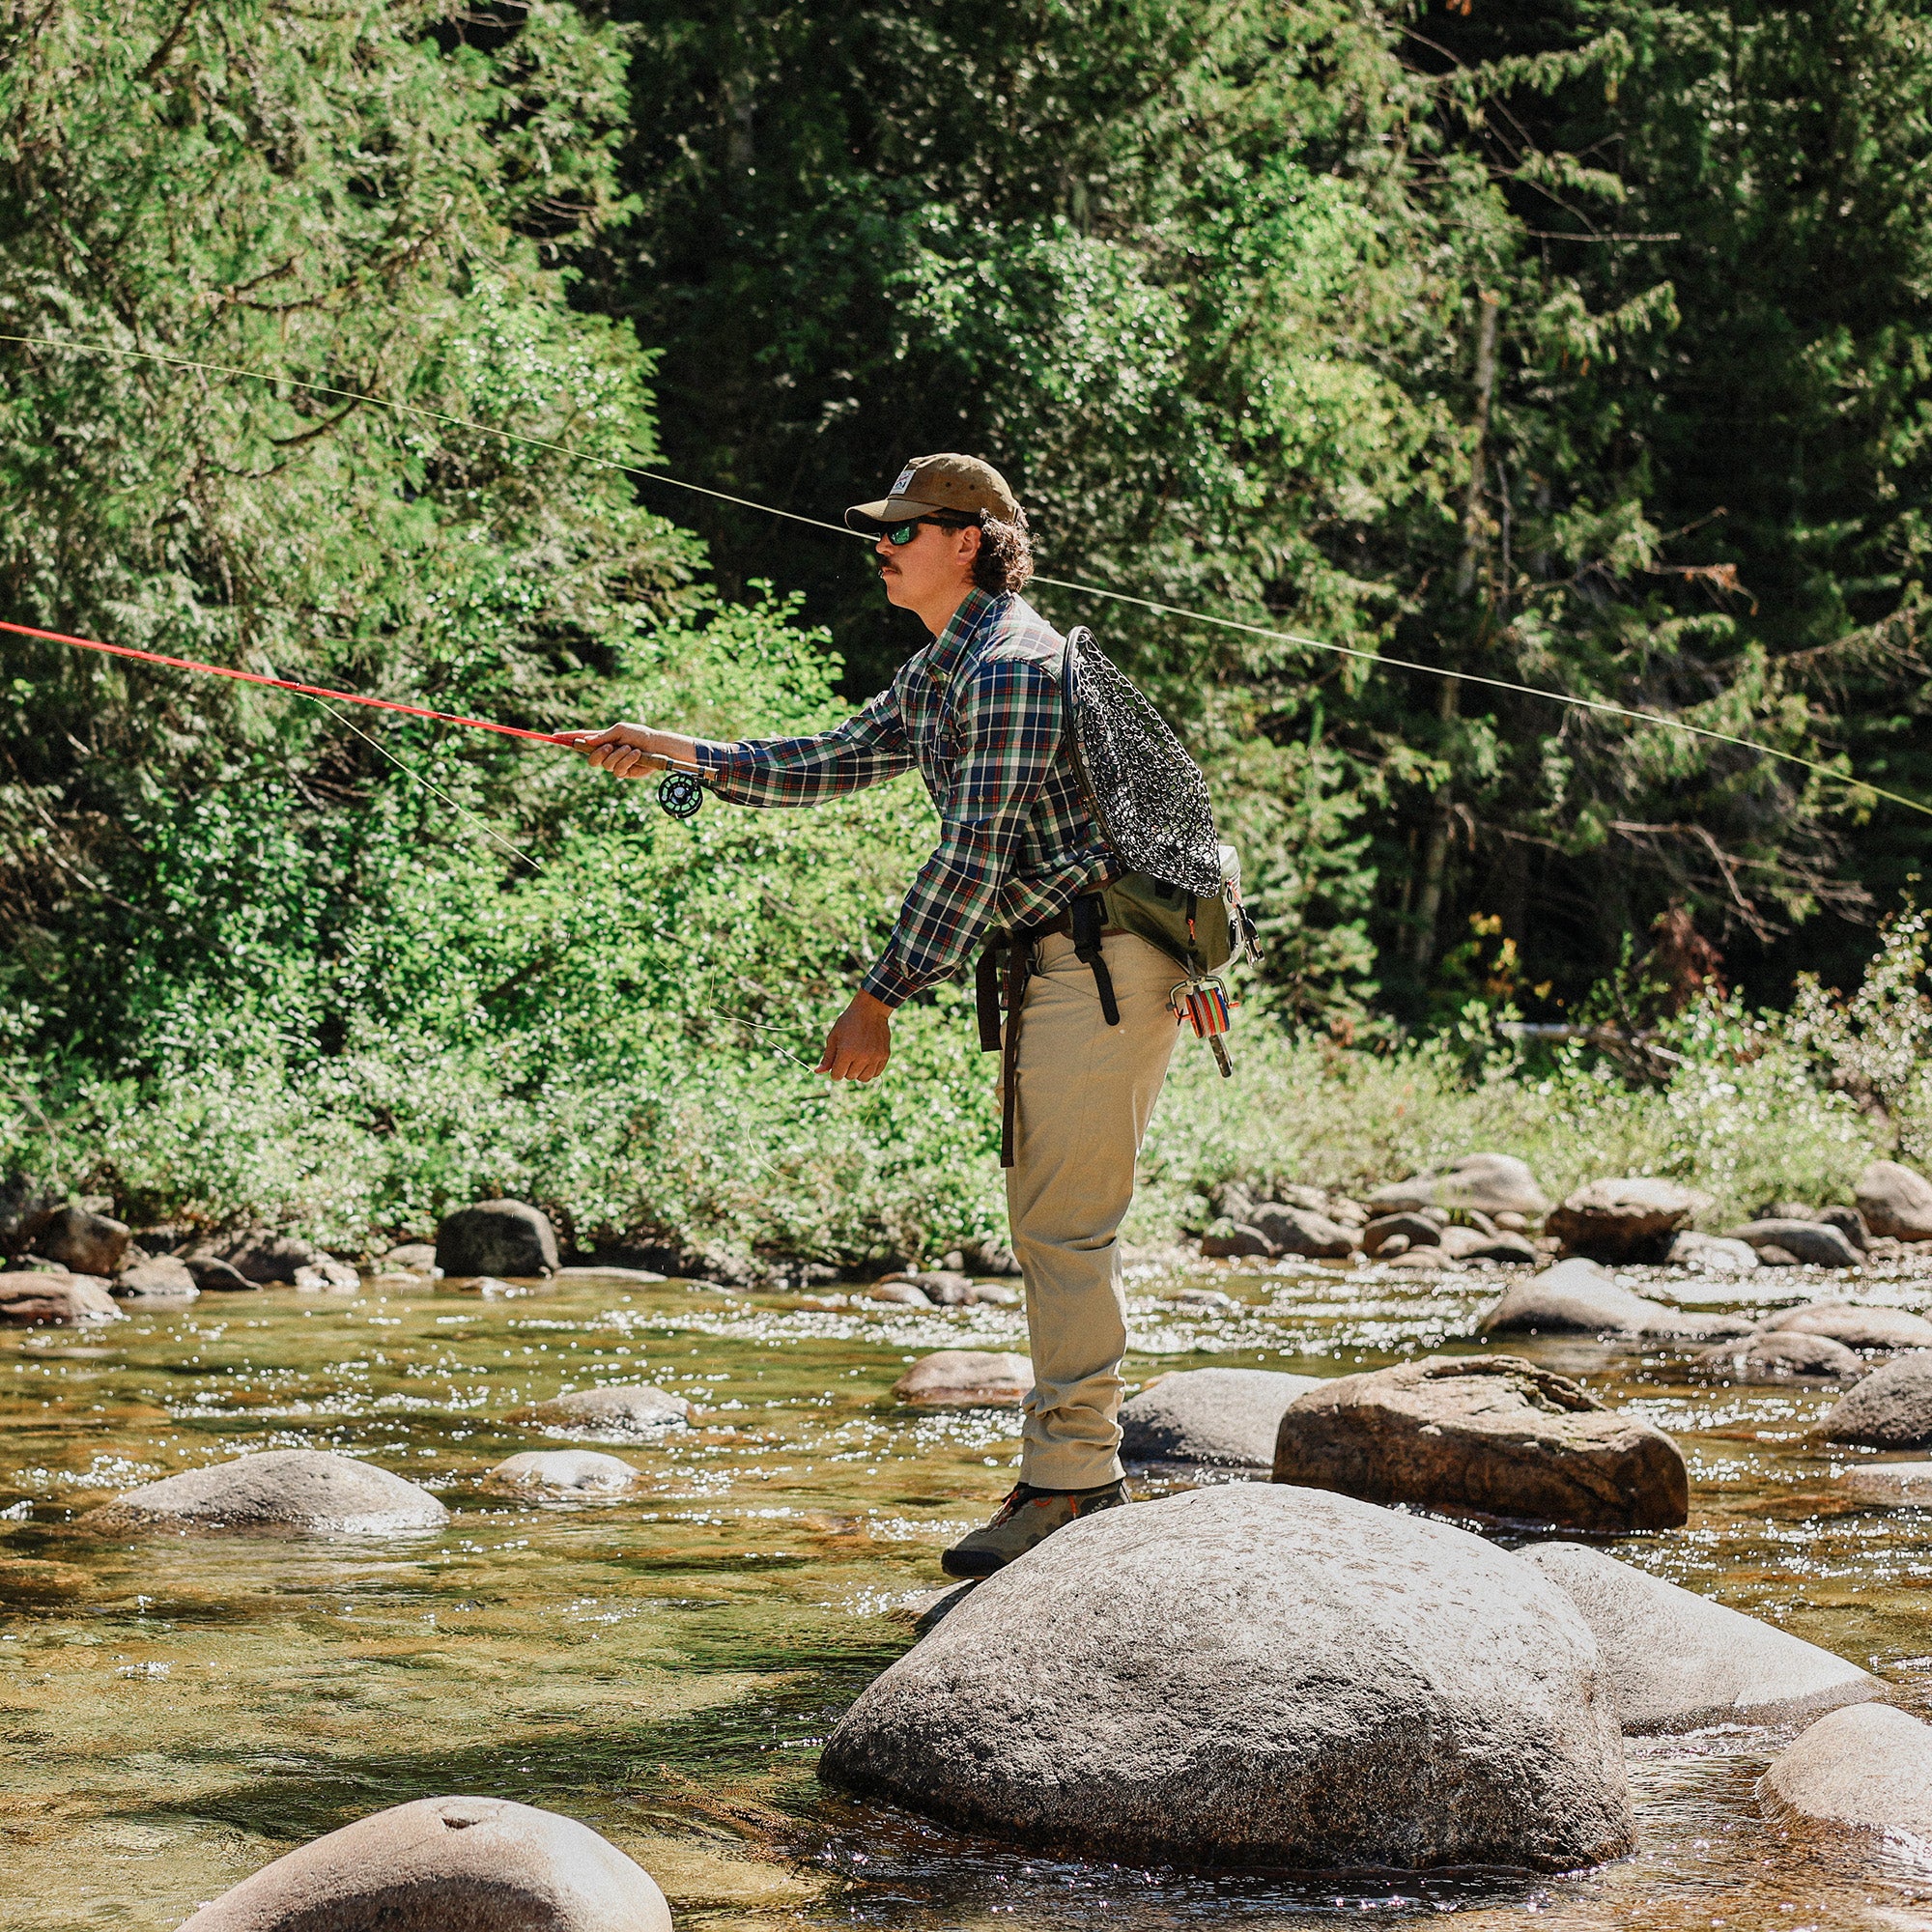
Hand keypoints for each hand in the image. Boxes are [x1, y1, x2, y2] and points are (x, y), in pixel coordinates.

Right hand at [555, 721, 676, 778]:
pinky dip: (627, 761)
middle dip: (598, 753)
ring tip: (630, 748)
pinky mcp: (624, 772)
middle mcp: (606, 752)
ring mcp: (614, 763)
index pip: (582, 738)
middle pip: (590, 759)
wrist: (658, 747)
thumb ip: (604, 736)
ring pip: (605, 765)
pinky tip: (636, 755)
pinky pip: (617, 771)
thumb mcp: (621, 730)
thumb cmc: (641, 735)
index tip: (555, 737)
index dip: (568, 738)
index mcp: (603, 739)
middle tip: (610, 747)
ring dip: (618, 756)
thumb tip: (587, 741)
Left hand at [817, 990, 892, 1081]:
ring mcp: (875, 1057)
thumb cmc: (848, 1023)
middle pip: (850, 1077)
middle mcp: (862, 1056)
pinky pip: (876, 1073)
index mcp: (847, 1052)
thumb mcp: (834, 1037)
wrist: (870, 1010)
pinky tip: (867, 1059)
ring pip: (864, 1078)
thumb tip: (817, 1072)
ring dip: (858, 1072)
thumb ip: (827, 1057)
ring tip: (858, 1059)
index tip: (837, 1061)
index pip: (837, 1076)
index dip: (835, 1070)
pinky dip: (870, 1070)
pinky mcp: (885, 1055)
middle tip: (848, 1055)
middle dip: (846, 1070)